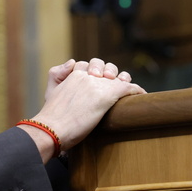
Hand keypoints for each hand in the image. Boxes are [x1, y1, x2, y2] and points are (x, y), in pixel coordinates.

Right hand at [22, 58, 144, 160]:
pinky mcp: (108, 96)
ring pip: (117, 76)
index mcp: (75, 74)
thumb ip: (57, 74)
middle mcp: (88, 76)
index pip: (87, 65)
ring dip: (123, 78)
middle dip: (108, 70)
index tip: (96, 77)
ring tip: (126, 83)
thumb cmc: (51, 116)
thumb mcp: (50, 90)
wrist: (53, 129)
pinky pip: (128, 88)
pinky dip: (136, 90)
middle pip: (103, 66)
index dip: (93, 70)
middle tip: (111, 79)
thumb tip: (72, 61)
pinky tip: (141, 94)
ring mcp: (99, 85)